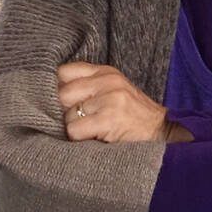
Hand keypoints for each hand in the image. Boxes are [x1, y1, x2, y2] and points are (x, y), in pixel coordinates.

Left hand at [57, 62, 189, 143]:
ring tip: (92, 131)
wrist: (163, 132)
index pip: (65, 71)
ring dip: (73, 129)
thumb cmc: (134, 116)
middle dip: (63, 112)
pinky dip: (80, 140)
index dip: (55, 88)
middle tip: (77, 122)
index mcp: (106, 72)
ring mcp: (109, 99)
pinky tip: (95, 139)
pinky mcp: (109, 118)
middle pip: (62, 94)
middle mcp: (108, 81)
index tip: (60, 103)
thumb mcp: (114, 91)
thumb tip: (48, 96)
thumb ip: (88, 88)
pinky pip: (75, 130)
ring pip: (67, 115)